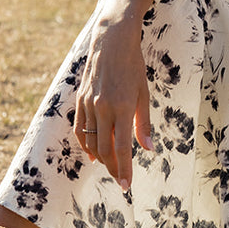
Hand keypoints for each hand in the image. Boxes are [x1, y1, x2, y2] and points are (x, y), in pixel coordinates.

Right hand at [74, 0, 154, 190]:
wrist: (111, 42)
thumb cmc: (133, 67)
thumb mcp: (143, 94)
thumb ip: (143, 123)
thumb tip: (148, 149)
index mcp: (122, 106)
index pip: (122, 147)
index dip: (124, 168)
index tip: (126, 184)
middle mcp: (103, 108)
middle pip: (105, 149)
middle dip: (113, 167)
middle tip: (121, 180)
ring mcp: (89, 104)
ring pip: (91, 141)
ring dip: (101, 158)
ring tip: (110, 168)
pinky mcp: (80, 100)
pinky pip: (80, 129)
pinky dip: (85, 144)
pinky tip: (93, 154)